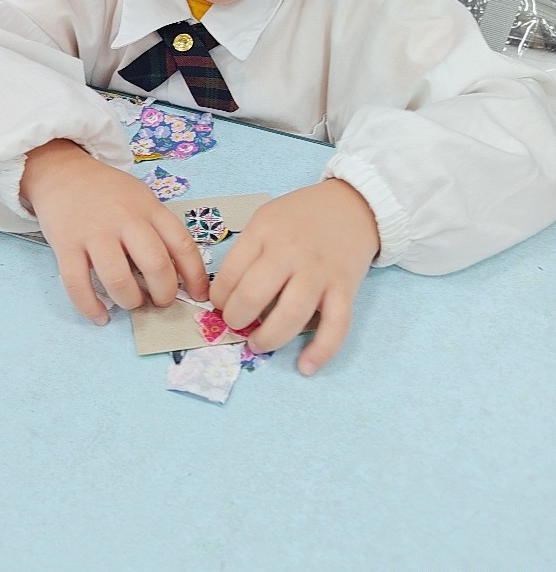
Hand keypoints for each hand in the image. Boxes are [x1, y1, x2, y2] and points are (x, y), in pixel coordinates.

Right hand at [20, 139, 208, 324]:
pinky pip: (78, 284)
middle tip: (160, 300)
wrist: (62, 172)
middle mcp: (124, 218)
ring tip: (131, 301)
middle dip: (163, 293)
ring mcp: (93, 232)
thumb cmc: (107, 192)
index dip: (195, 275)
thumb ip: (158, 228)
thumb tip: (178, 272)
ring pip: (118, 279)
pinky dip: (90, 307)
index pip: (182, 244)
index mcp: (148, 207)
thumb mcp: (141, 198)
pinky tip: (100, 315)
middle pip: (155, 264)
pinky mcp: (66, 244)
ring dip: (129, 300)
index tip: (199, 295)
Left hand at [209, 179, 379, 374]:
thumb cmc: (302, 216)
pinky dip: (321, 351)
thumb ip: (248, 252)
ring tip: (257, 343)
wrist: (352, 205)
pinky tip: (306, 366)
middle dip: (236, 318)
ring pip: (291, 313)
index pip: (230, 272)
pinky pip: (335, 325)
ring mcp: (319, 271)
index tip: (221, 304)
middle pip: (253, 294)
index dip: (219, 296)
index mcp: (265, 231)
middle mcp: (290, 251)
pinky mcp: (345, 288)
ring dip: (268, 337)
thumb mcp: (266, 219)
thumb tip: (227, 295)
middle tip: (236, 323)